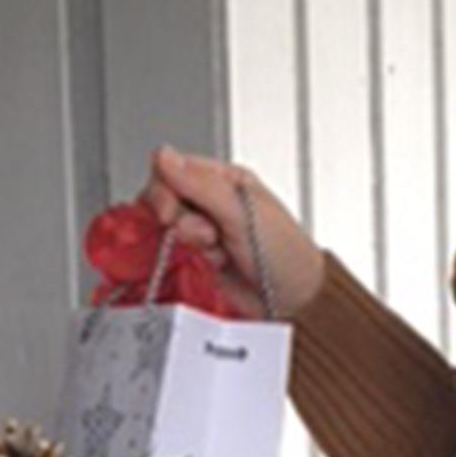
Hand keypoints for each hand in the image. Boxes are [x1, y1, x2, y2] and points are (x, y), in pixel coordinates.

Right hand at [139, 147, 324, 317]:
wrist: (293, 301)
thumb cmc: (282, 252)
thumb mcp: (241, 210)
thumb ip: (199, 183)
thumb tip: (162, 155)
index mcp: (224, 180)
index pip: (174, 170)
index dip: (165, 189)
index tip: (170, 210)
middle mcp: (210, 202)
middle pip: (164, 197)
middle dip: (178, 219)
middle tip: (205, 235)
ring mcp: (201, 231)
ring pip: (167, 227)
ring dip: (187, 241)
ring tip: (216, 251)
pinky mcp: (195, 258)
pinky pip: (171, 252)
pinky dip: (185, 259)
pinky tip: (209, 263)